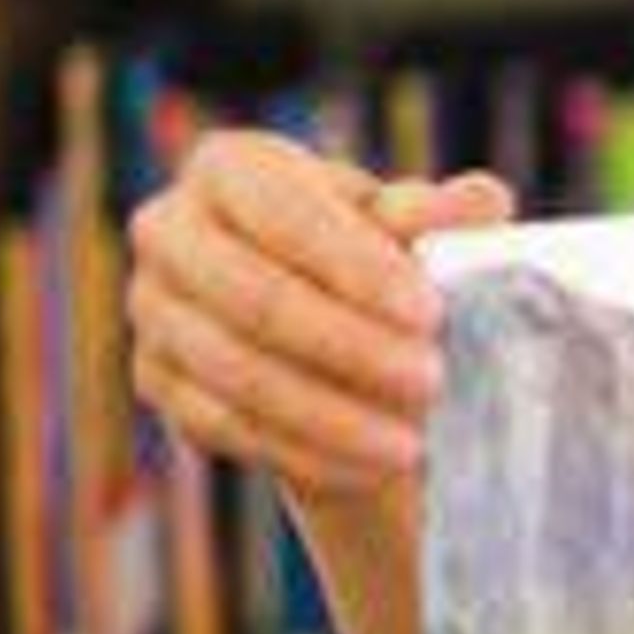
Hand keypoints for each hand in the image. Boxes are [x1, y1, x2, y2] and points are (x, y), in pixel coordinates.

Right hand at [126, 130, 513, 504]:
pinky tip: (369, 465)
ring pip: (238, 372)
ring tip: (410, 442)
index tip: (431, 312)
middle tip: (432, 381)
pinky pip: (226, 426)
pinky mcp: (155, 380)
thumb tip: (481, 203)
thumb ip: (444, 212)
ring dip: (331, 414)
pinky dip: (304, 451)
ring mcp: (152, 309)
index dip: (359, 266)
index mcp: (229, 168)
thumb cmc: (374, 255)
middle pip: (254, 297)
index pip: (288, 214)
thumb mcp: (413, 223)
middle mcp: (169, 230)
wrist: (324, 323)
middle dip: (349, 346)